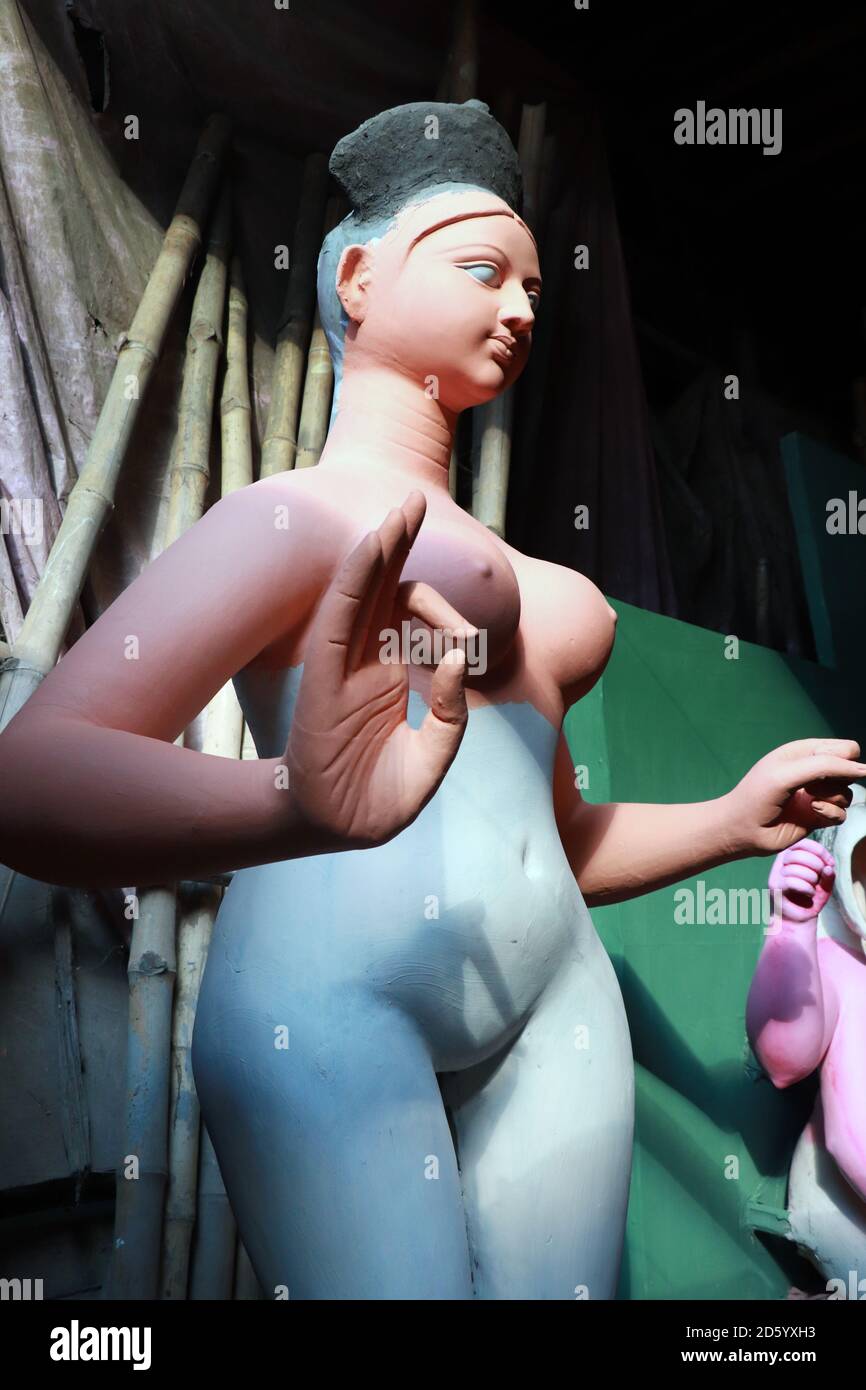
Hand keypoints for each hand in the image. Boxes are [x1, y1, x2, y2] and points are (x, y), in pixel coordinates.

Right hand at [284, 492, 473, 849]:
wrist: (337, 834)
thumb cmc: (380, 800)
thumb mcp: (432, 759)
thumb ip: (451, 714)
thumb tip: (457, 660)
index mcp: (389, 676)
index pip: (411, 618)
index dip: (444, 611)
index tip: (471, 637)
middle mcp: (364, 662)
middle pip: (381, 587)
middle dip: (398, 543)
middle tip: (413, 500)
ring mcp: (343, 667)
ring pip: (359, 592)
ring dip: (379, 549)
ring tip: (401, 509)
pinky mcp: (324, 678)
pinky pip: (338, 621)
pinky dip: (354, 584)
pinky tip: (371, 548)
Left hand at [723, 738, 865, 856]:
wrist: (741, 830)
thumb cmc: (758, 795)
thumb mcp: (789, 773)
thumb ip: (826, 766)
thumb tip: (864, 769)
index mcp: (805, 752)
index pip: (845, 749)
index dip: (843, 759)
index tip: (825, 770)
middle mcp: (814, 772)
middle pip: (851, 769)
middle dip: (841, 778)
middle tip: (815, 785)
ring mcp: (818, 795)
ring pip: (848, 793)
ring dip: (833, 797)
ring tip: (810, 800)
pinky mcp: (819, 816)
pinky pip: (843, 813)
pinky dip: (831, 813)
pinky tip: (813, 812)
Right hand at [768, 839, 835, 923]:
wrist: (797, 920)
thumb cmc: (809, 899)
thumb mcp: (824, 885)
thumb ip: (828, 874)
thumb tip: (828, 867)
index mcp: (790, 857)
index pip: (802, 843)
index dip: (819, 850)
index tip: (830, 864)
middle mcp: (780, 863)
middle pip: (799, 853)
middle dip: (817, 864)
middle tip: (820, 878)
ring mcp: (775, 875)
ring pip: (796, 869)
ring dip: (812, 879)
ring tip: (813, 888)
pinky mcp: (775, 889)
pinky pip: (792, 882)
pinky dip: (806, 888)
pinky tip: (809, 894)